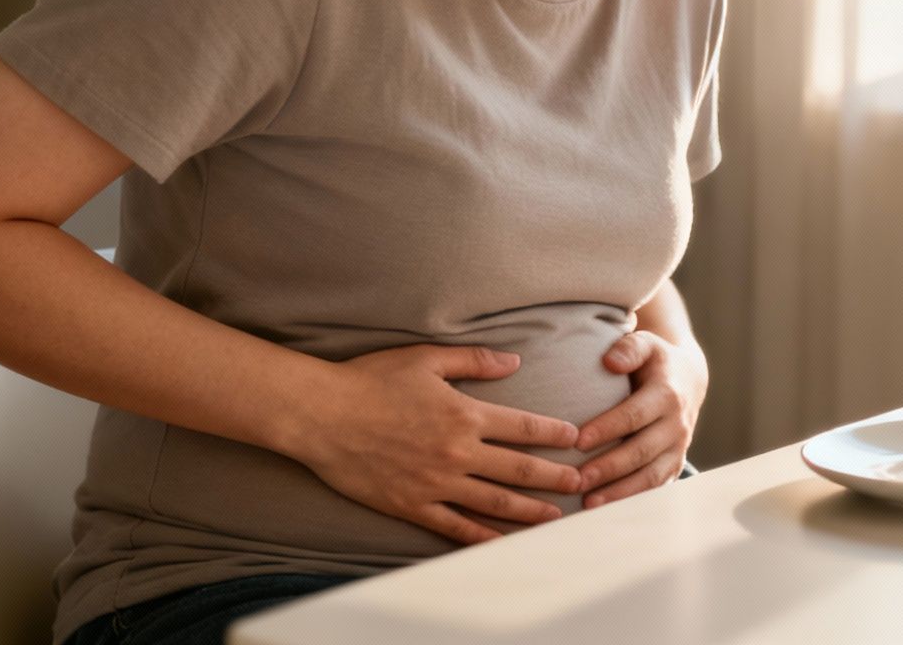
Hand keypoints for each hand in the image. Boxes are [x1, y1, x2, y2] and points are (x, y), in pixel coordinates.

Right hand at [287, 345, 584, 545]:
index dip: (553, 433)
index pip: (523, 427)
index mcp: (464, 414)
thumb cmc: (371, 380)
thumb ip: (475, 361)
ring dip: (529, 511)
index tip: (575, 438)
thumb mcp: (427, 359)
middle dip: (554, 477)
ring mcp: (436, 483)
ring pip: (495, 502)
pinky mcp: (412, 505)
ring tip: (554, 518)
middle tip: (580, 484)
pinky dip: (482, 538)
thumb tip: (514, 361)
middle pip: (519, 469)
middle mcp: (457, 452)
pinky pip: (455, 527)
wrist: (321, 415)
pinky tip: (502, 543)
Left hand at [572, 330, 708, 508]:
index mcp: (667, 394)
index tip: (578, 440)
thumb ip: (629, 348)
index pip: (634, 415)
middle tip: (576, 480)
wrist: (689, 380)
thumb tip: (610, 361)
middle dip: (608, 468)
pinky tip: (607, 510)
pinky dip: (632, 501)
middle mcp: (677, 424)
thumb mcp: (647, 344)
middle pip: (641, 451)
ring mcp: (679, 448)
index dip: (607, 428)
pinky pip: (656, 488)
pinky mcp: (676, 465)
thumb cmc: (655, 362)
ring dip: (620, 492)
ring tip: (588, 503)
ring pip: (651, 476)